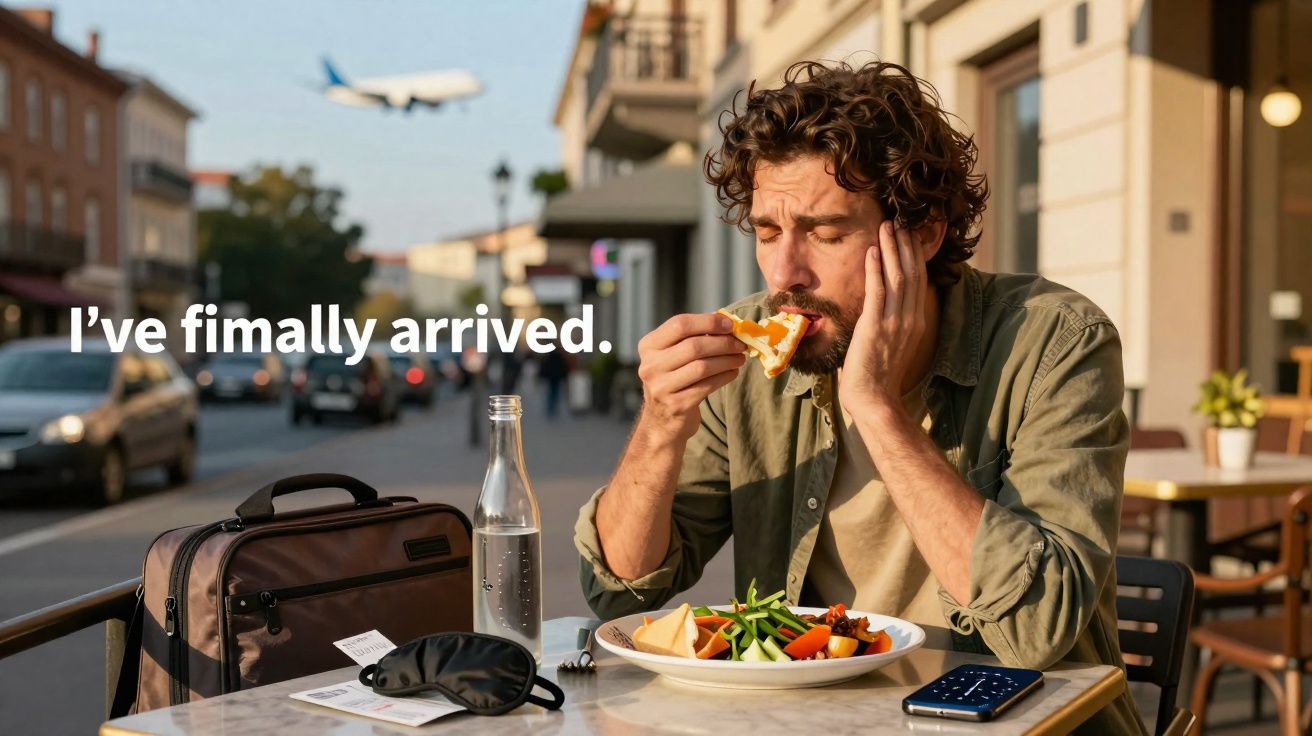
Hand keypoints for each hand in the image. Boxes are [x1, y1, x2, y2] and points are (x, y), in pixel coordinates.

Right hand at [636, 313, 746, 443]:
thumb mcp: (673, 355)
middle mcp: (650, 365)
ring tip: (740, 358)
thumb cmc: (674, 379)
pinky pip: (707, 386)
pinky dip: (725, 377)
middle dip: (723, 343)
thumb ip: (694, 336)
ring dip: (727, 360)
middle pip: (694, 346)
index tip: (730, 324)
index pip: (680, 324)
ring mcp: (661, 387)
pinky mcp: (676, 405)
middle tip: (740, 344)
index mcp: (649, 345)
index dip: (708, 322)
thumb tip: (726, 321)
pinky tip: (733, 372)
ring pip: (702, 367)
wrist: (661, 420)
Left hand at [839, 221, 927, 410]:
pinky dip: (875, 269)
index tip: (909, 234)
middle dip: (906, 245)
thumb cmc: (876, 374)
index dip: (914, 255)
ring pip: (898, 277)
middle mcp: (910, 318)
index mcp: (915, 321)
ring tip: (887, 227)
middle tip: (900, 221)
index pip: (919, 280)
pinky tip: (871, 251)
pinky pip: (877, 291)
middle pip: (913, 273)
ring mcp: (895, 322)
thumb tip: (880, 303)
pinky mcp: (876, 327)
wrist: (874, 398)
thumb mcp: (890, 342)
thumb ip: (890, 320)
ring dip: (891, 249)